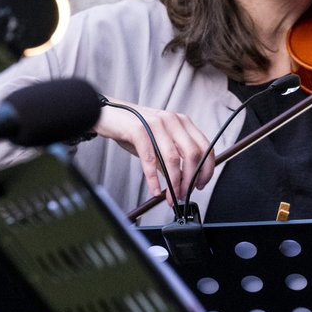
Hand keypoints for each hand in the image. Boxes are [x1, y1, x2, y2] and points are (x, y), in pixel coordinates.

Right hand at [95, 98, 214, 203]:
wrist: (106, 115)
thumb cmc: (133, 129)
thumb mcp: (157, 143)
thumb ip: (172, 160)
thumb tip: (184, 182)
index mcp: (182, 122)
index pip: (205, 146)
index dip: (206, 169)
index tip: (201, 185)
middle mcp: (172, 120)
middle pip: (192, 153)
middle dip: (190, 179)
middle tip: (185, 195)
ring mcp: (156, 123)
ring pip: (172, 158)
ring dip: (174, 183)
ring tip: (171, 197)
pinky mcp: (138, 130)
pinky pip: (150, 158)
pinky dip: (153, 178)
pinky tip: (155, 190)